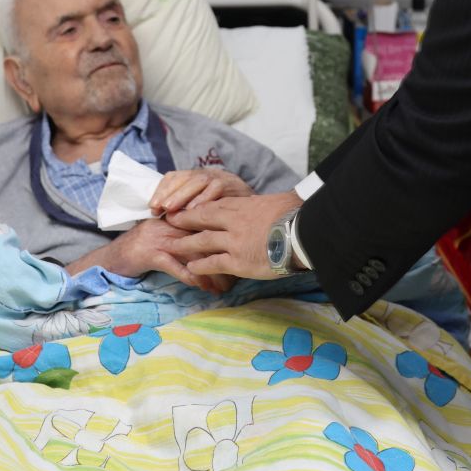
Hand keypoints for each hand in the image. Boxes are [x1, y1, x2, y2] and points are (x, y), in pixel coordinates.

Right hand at [69, 217, 231, 293]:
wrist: (112, 257)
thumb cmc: (143, 251)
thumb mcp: (169, 242)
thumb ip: (189, 242)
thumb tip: (216, 255)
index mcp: (177, 219)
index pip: (207, 225)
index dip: (225, 241)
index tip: (242, 256)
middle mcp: (170, 225)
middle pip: (203, 240)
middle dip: (222, 258)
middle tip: (238, 276)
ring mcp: (160, 238)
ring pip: (192, 253)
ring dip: (210, 272)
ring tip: (224, 287)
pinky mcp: (150, 253)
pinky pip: (174, 265)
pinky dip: (190, 276)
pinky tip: (202, 287)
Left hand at [150, 167, 252, 217]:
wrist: (261, 212)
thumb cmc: (228, 213)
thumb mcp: (205, 208)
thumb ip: (187, 209)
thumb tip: (161, 216)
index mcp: (200, 177)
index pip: (176, 176)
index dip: (162, 190)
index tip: (153, 207)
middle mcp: (211, 174)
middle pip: (186, 178)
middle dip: (170, 193)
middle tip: (160, 208)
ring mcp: (224, 178)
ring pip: (199, 181)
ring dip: (183, 195)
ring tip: (172, 211)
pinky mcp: (236, 187)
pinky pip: (217, 189)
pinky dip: (204, 199)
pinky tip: (195, 212)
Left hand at [165, 190, 301, 281]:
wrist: (301, 231)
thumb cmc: (295, 213)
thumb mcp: (276, 201)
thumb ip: (264, 205)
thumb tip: (270, 204)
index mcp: (242, 204)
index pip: (214, 205)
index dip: (198, 208)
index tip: (186, 210)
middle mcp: (233, 221)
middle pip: (201, 219)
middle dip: (183, 221)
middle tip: (169, 222)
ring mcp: (233, 242)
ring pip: (201, 242)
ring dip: (184, 244)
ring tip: (170, 246)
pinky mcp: (237, 261)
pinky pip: (213, 263)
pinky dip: (200, 266)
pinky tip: (190, 269)